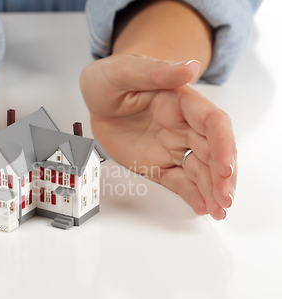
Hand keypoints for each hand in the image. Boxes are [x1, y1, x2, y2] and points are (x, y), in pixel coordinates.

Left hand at [80, 54, 236, 219]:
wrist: (95, 99)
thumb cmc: (110, 80)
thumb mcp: (124, 72)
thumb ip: (156, 72)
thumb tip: (189, 67)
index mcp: (181, 100)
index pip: (212, 122)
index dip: (223, 144)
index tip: (225, 166)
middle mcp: (183, 125)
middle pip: (213, 151)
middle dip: (223, 176)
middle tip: (224, 198)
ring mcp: (172, 146)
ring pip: (200, 170)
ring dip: (213, 190)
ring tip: (219, 210)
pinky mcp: (158, 163)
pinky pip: (178, 181)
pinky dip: (191, 195)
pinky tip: (203, 208)